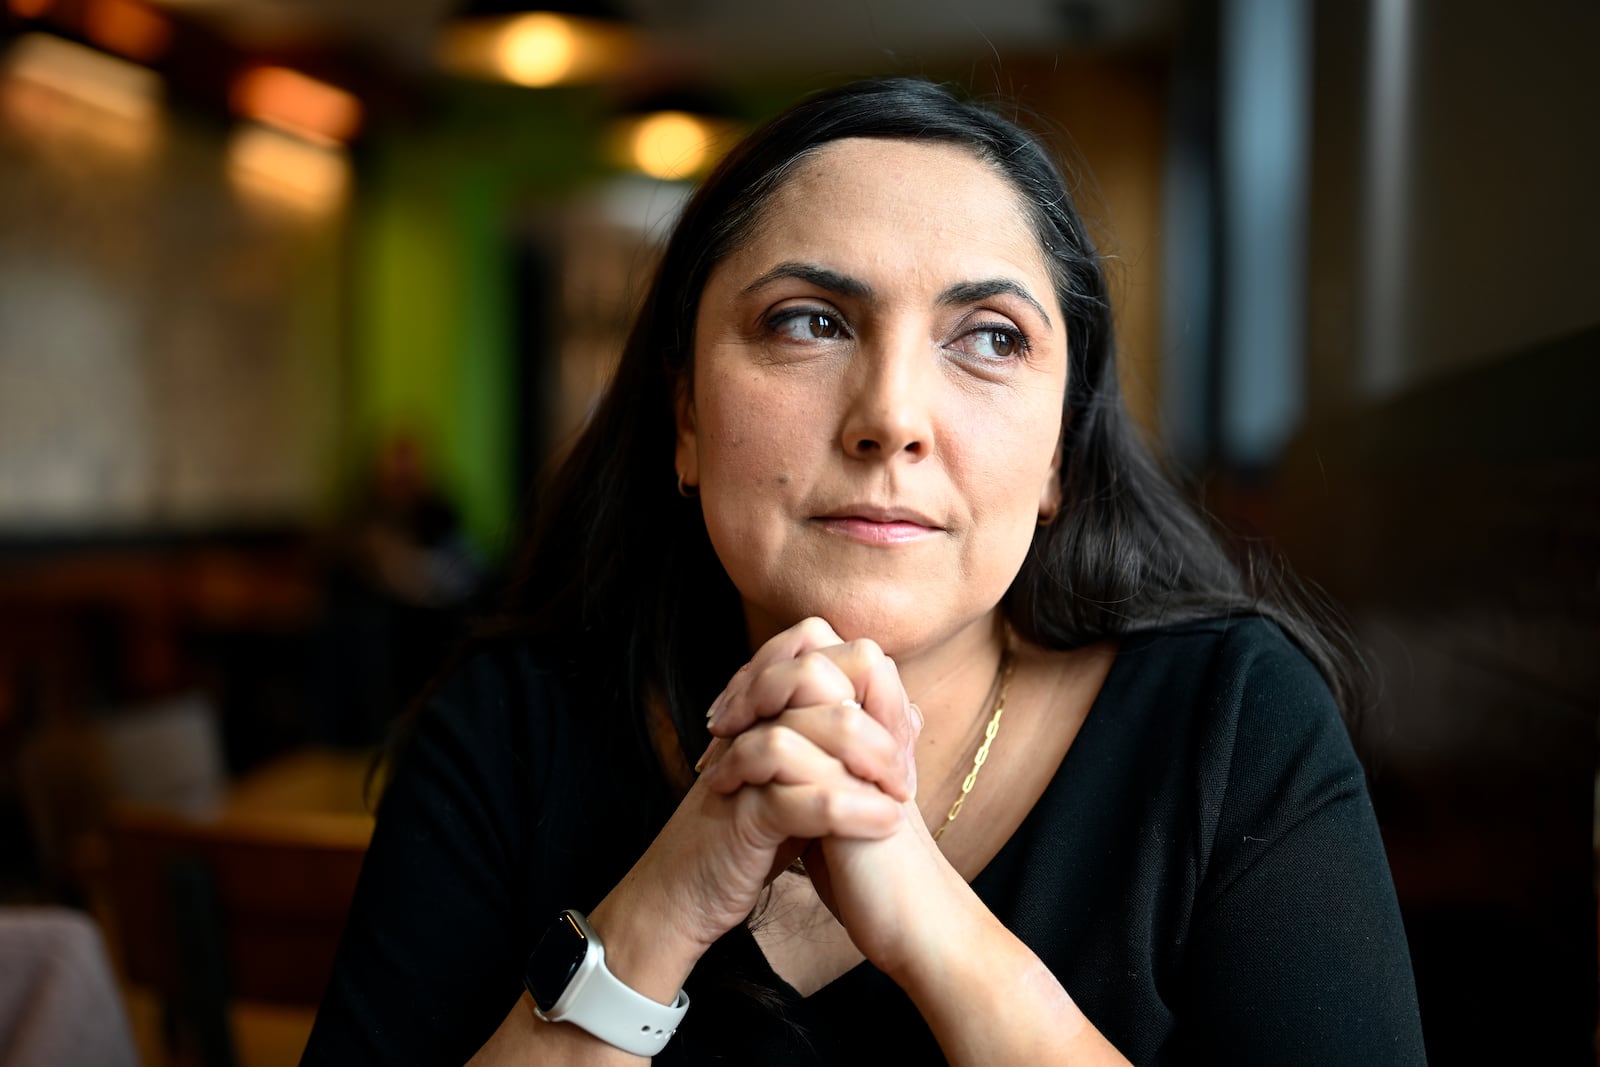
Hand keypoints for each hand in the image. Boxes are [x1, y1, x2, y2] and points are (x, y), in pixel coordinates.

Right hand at [591, 618, 913, 990]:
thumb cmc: (744, 841)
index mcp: (762, 710)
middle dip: (875, 713)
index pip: (818, 649)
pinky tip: (886, 823)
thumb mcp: (797, 781)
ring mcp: (746, 763)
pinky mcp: (745, 814)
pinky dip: (856, 809)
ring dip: (874, 757)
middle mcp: (751, 724)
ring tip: (900, 797)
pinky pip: (809, 796)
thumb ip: (837, 746)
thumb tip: (909, 716)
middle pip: (818, 672)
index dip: (870, 684)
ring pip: (821, 725)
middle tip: (902, 770)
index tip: (900, 740)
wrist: (679, 897)